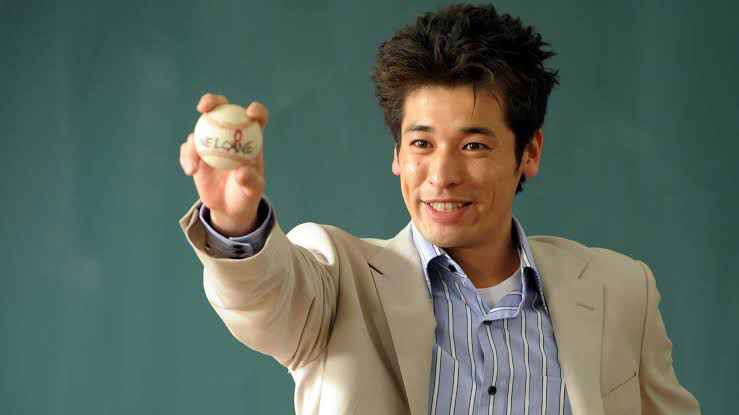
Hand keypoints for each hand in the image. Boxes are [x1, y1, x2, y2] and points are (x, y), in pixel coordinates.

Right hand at [180, 93, 268, 235]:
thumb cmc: (246, 195)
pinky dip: (187, 157)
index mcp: (251, 137)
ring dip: (194, 144)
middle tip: (204, 107)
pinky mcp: (196, 151)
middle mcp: (230, 133)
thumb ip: (250, 181)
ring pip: (200, 128)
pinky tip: (190, 170)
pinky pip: (188, 149)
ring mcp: (211, 140)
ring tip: (195, 166)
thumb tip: (241, 172)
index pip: (257, 116)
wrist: (229, 206)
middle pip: (222, 108)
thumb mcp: (252, 191)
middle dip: (212, 101)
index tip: (250, 114)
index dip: (255, 110)